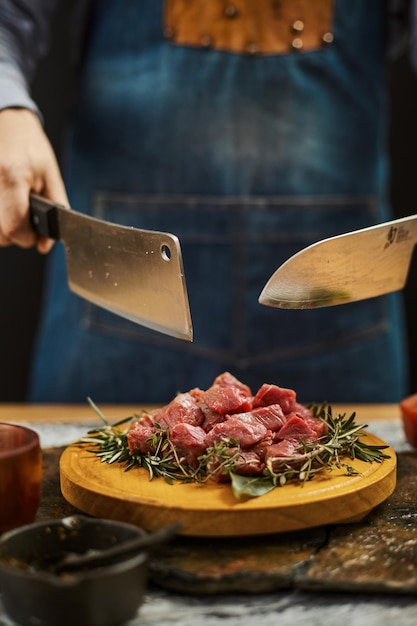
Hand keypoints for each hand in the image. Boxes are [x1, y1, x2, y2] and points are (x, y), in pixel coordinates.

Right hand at [0, 108, 68, 253]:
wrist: (5, 121)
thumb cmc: (28, 145)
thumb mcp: (50, 175)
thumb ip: (54, 210)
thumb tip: (46, 244)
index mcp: (12, 176)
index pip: (15, 227)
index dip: (28, 236)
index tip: (35, 231)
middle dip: (16, 234)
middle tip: (25, 217)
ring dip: (3, 228)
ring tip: (13, 208)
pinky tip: (4, 206)